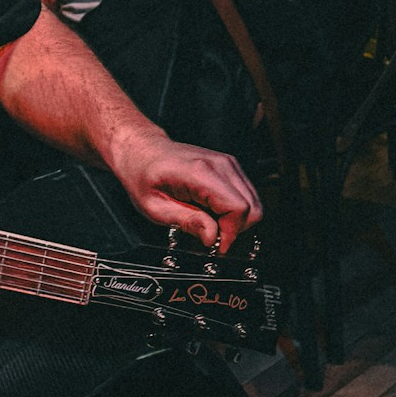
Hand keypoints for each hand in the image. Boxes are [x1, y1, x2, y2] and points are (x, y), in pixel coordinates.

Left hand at [109, 129, 261, 252]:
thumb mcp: (155, 207)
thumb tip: (212, 237)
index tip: (215, 245)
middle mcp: (220, 165)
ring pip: (253, 203)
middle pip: (252, 207)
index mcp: (200, 173)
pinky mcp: (229, 167)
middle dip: (235, 229)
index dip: (230, 232)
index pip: (238, 207)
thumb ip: (187, 222)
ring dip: (235, 220)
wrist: (142, 151)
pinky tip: (212, 211)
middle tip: (212, 236)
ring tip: (209, 222)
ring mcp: (227, 164)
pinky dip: (234, 210)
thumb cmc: (144, 176)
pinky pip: (245, 196)